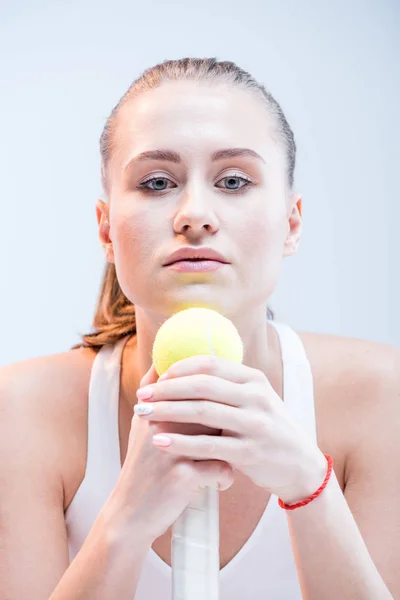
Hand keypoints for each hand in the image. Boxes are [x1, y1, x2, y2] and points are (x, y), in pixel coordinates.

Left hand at [135, 355, 327, 503]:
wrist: (300, 465)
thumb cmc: (268, 429)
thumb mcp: (255, 400)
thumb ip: (227, 386)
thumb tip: (184, 372)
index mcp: (254, 379)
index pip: (211, 364)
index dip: (180, 368)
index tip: (156, 375)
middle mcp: (256, 397)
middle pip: (203, 386)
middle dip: (167, 389)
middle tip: (142, 395)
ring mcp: (255, 424)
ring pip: (203, 412)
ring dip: (168, 412)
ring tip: (143, 414)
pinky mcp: (250, 452)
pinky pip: (208, 445)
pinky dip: (181, 442)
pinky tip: (160, 441)